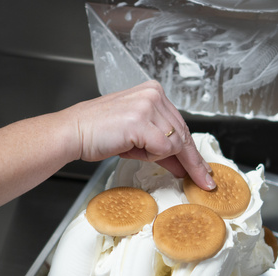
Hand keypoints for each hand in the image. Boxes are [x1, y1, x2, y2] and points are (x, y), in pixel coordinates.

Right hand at [66, 80, 215, 190]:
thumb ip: (161, 146)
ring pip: (174, 143)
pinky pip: (162, 149)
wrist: (73, 132)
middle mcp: (154, 95)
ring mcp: (148, 106)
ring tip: (130, 147)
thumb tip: (184, 166)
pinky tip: (129, 147)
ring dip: (156, 156)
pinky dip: (150, 156)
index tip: (204, 170)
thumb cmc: (98, 133)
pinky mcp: (141, 121)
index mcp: (154, 92)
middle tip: (204, 181)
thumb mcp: (137, 136)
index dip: (193, 152)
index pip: (181, 126)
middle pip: (184, 135)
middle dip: (192, 162)